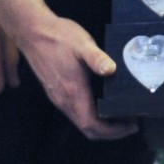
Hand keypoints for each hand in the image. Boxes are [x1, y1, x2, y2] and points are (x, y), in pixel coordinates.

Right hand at [18, 13, 137, 139]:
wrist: (32, 31)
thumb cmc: (58, 37)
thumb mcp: (82, 43)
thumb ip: (97, 58)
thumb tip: (112, 70)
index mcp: (73, 92)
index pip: (92, 125)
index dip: (113, 132)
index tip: (131, 126)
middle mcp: (64, 100)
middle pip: (87, 129)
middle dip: (110, 132)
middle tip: (130, 123)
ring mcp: (57, 97)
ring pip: (80, 122)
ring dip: (100, 125)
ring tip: (119, 114)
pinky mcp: (54, 91)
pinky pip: (74, 112)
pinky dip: (90, 115)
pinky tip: (100, 102)